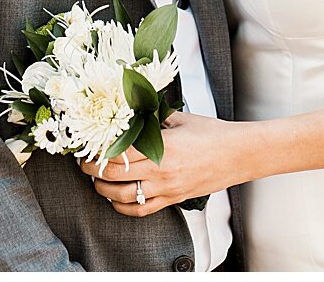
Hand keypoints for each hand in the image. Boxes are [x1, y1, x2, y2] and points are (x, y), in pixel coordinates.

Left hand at [77, 112, 247, 216]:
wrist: (238, 154)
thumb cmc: (212, 134)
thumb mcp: (180, 119)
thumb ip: (154, 119)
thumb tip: (132, 113)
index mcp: (161, 147)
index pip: (118, 153)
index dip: (97, 151)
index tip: (88, 146)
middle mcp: (161, 171)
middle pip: (114, 175)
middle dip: (93, 170)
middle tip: (85, 163)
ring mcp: (167, 189)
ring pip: (123, 197)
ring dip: (104, 189)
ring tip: (96, 180)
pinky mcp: (173, 200)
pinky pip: (142, 210)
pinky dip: (123, 207)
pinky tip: (116, 198)